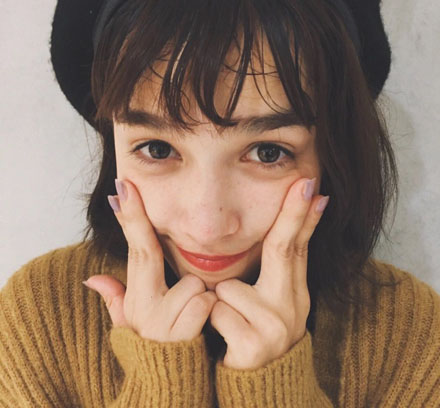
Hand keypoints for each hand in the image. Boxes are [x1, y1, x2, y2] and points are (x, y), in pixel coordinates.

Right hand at [83, 179, 217, 341]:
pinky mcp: (181, 334)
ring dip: (199, 297)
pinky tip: (202, 328)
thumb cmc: (158, 349)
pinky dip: (209, 312)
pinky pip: (205, 304)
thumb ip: (116, 300)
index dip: (130, 217)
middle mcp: (143, 307)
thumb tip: (93, 278)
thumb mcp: (133, 326)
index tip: (125, 187)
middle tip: (160, 260)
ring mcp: (160, 321)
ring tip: (193, 317)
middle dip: (160, 250)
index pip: (134, 249)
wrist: (170, 387)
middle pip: (152, 256)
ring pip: (193, 284)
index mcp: (137, 298)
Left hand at [208, 177, 328, 368]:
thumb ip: (273, 272)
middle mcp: (291, 308)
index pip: (296, 247)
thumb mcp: (268, 303)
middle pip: (285, 250)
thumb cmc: (253, 335)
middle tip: (306, 183)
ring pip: (231, 288)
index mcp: (292, 293)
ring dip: (220, 300)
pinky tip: (224, 338)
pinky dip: (213, 321)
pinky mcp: (255, 347)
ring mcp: (276, 328)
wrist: (258, 389)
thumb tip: (286, 233)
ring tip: (231, 322)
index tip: (312, 187)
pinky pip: (218, 312)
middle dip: (295, 214)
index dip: (303, 216)